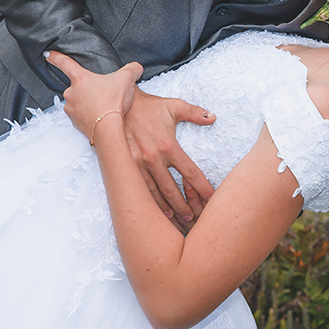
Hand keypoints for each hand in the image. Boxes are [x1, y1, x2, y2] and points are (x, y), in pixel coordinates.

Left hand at [44, 51, 140, 140]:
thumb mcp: (127, 78)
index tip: (48, 55)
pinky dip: (90, 116)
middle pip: (78, 86)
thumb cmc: (113, 103)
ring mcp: (71, 109)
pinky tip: (101, 117)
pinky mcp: (75, 123)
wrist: (108, 130)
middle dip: (89, 89)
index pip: (64, 63)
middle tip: (104, 93)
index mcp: (80, 79)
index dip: (55, 57)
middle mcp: (71, 93)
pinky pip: (81, 116)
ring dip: (89, 103)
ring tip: (104, 106)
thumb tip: (136, 68)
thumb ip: (132, 69)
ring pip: (79, 102)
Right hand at [123, 88, 215, 228]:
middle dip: (186, 207)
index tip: (213, 199)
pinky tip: (159, 214)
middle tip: (196, 219)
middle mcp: (153, 158)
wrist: (115, 106)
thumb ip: (194, 112)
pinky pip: (140, 191)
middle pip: (173, 190)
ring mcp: (137, 165)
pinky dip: (150, 204)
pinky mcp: (126, 168)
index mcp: (168, 146)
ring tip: (180, 222)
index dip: (203, 188)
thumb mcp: (173, 106)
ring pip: (156, 195)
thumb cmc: (148, 107)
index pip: (190, 172)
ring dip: (168, 210)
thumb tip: (213, 117)